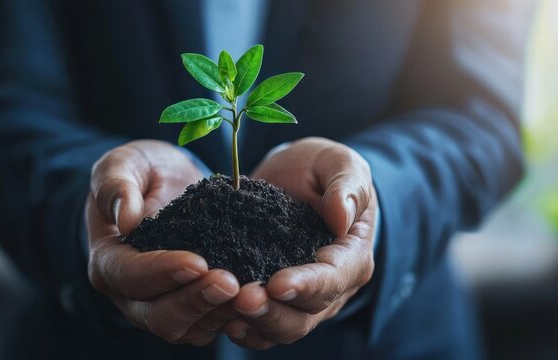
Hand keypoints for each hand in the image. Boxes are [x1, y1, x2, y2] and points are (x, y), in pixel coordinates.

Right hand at [86, 140, 239, 344]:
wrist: (169, 183)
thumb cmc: (141, 171)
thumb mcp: (123, 163)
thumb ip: (116, 185)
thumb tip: (126, 218)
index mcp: (108, 261)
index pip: (129, 276)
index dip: (161, 272)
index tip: (197, 261)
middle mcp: (131, 295)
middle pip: (159, 316)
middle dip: (196, 301)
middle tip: (230, 282)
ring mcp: (163, 306)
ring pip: (189, 329)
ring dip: (219, 313)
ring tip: (250, 293)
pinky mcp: (194, 309)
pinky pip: (212, 324)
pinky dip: (234, 316)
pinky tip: (258, 297)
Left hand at [222, 137, 376, 348]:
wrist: (296, 180)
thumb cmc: (322, 170)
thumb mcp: (338, 164)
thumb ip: (347, 186)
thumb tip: (340, 216)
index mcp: (351, 256)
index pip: (333, 278)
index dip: (306, 285)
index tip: (278, 284)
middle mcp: (330, 288)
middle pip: (305, 315)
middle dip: (273, 311)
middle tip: (242, 299)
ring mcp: (301, 299)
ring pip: (282, 327)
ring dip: (254, 323)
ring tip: (227, 311)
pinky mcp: (274, 300)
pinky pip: (260, 326)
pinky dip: (243, 328)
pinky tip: (219, 320)